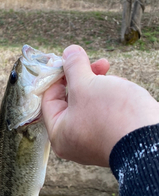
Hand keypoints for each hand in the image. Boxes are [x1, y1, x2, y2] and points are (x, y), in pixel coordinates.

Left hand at [42, 45, 158, 166]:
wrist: (147, 138)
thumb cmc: (110, 115)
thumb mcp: (86, 84)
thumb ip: (73, 67)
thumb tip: (68, 52)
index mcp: (59, 134)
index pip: (49, 99)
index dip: (59, 75)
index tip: (71, 60)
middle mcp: (72, 143)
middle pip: (71, 102)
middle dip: (85, 78)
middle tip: (100, 64)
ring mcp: (92, 143)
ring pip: (89, 106)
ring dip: (100, 86)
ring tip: (114, 78)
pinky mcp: (111, 139)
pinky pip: (104, 115)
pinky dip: (110, 100)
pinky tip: (121, 90)